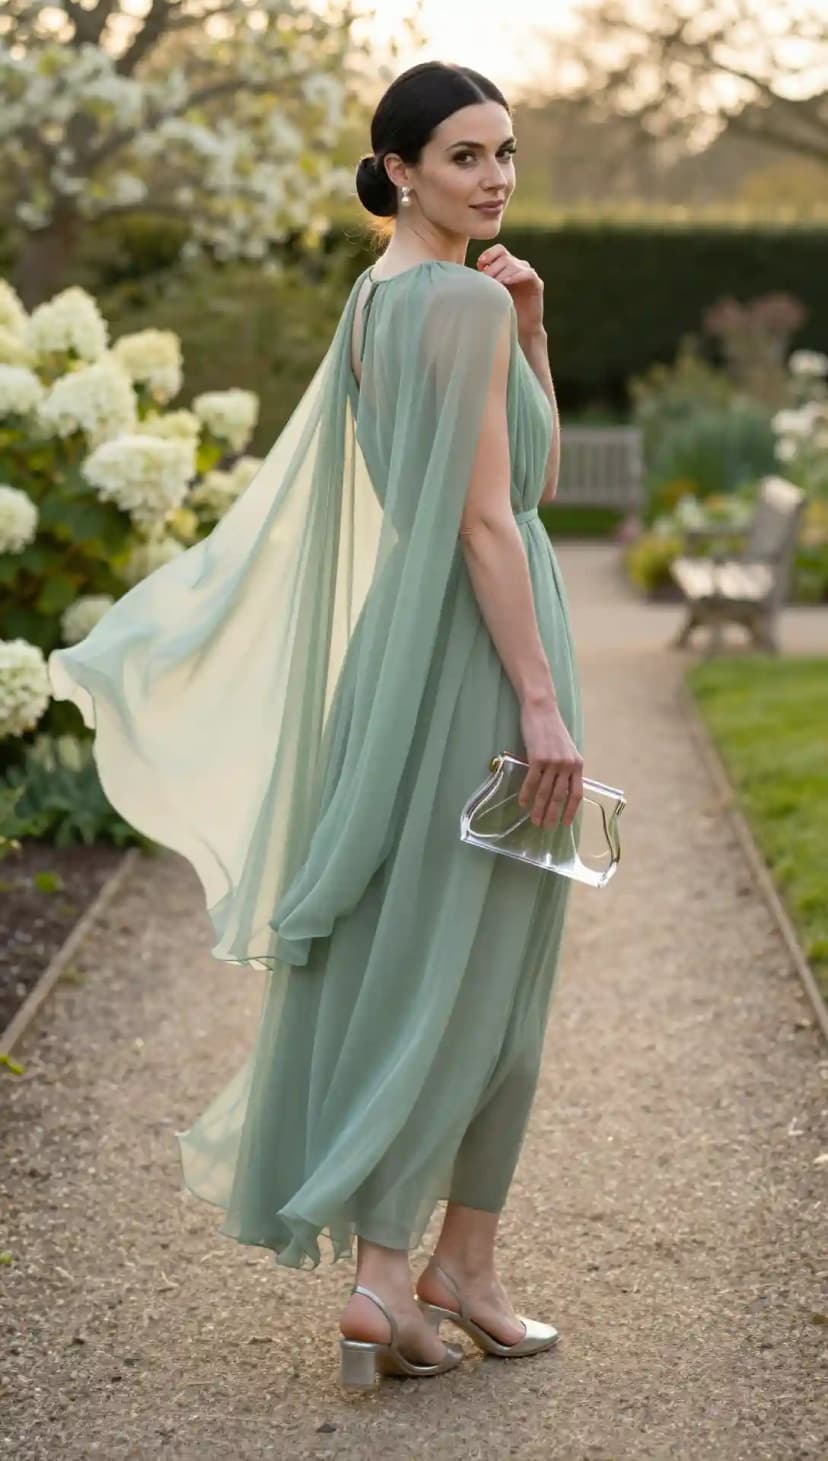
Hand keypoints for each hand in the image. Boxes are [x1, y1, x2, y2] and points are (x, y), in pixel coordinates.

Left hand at [476, 245, 543, 340]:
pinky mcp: (537, 284)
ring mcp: (528, 274)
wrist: (520, 329)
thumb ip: (482, 283)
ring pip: (514, 264)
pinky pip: (528, 273)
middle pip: (505, 257)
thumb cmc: (501, 312)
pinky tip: (507, 282)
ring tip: (495, 285)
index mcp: (507, 266)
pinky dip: (516, 276)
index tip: (479, 266)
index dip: (489, 254)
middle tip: (486, 281)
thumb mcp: (489, 294)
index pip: (499, 250)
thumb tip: (464, 274)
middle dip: (493, 268)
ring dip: (502, 274)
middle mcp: (518, 267)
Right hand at [518, 698, 582, 828]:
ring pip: (545, 792)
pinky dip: (526, 794)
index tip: (565, 824)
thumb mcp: (566, 750)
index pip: (576, 794)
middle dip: (552, 815)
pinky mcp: (537, 758)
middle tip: (546, 827)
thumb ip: (565, 768)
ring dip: (538, 809)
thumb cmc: (552, 730)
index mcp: (577, 764)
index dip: (570, 811)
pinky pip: (531, 782)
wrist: (542, 710)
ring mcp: (553, 762)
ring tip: (534, 821)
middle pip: (560, 797)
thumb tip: (559, 789)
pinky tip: (522, 803)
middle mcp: (567, 765)